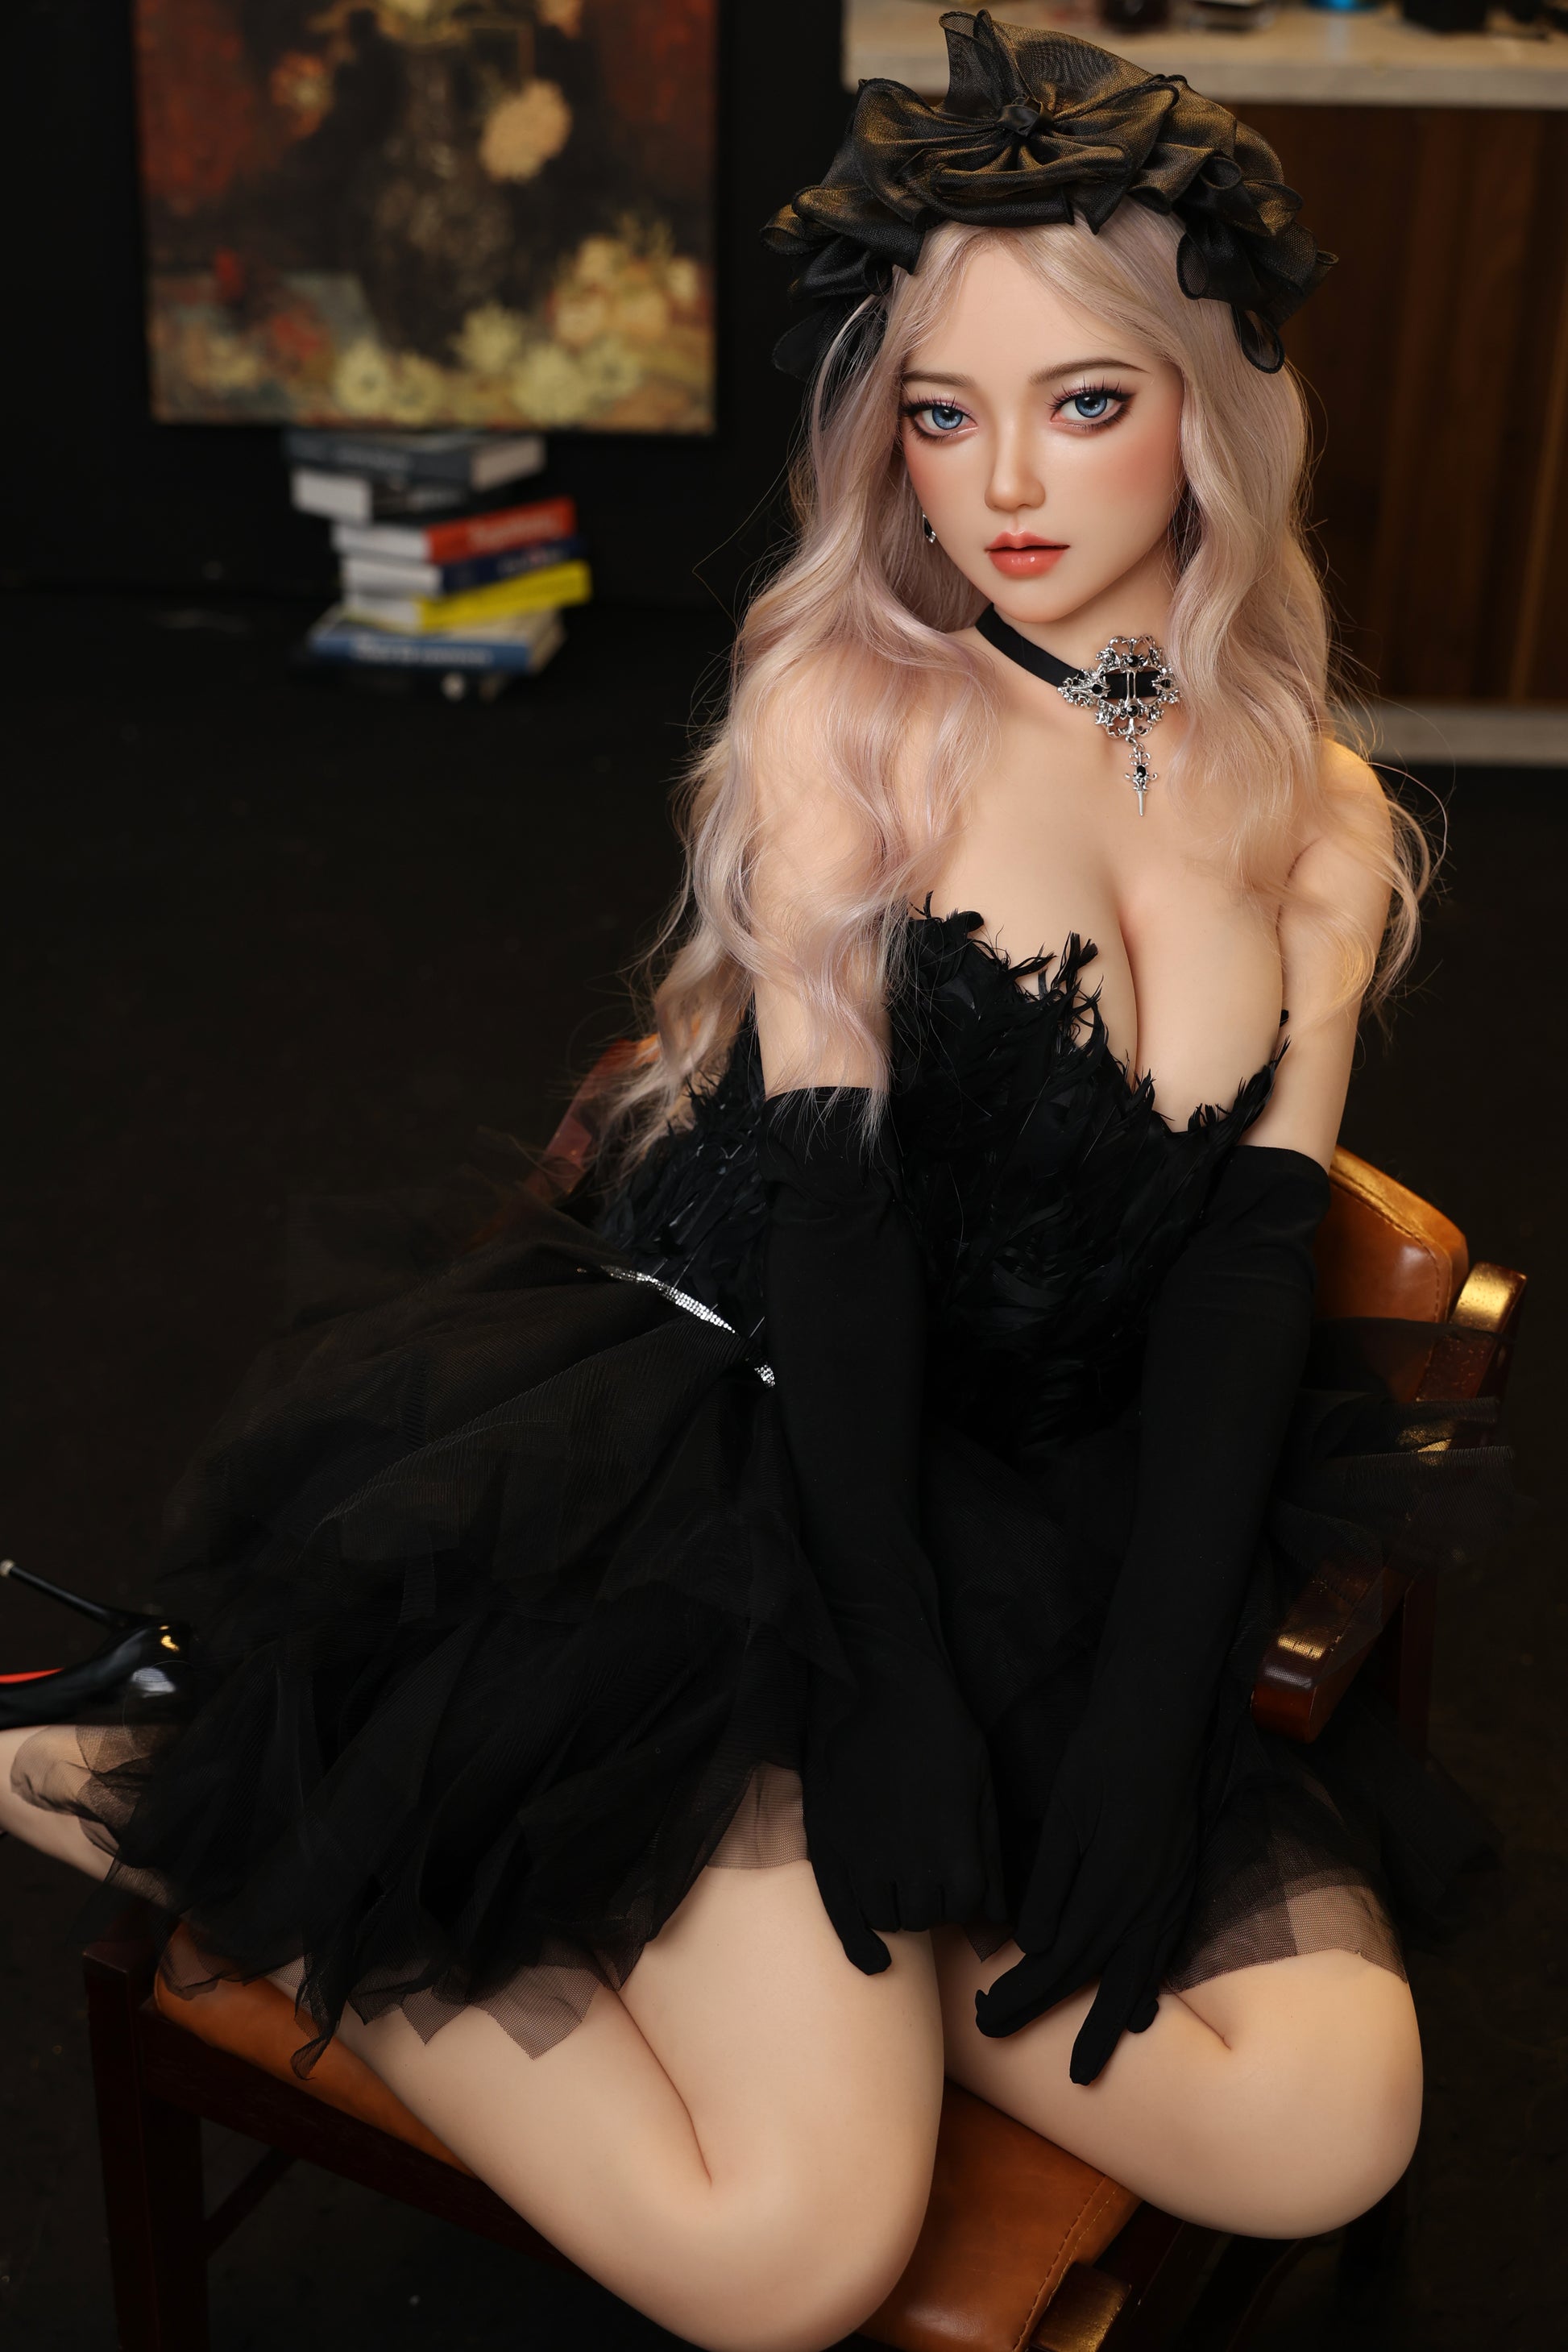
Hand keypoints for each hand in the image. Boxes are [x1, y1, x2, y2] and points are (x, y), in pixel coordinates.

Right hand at [805, 1639, 1004, 1973]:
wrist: (880, 1687)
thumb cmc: (941, 1732)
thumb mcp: (982, 1789)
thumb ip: (990, 1857)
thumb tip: (999, 1919)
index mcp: (957, 1855)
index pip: (967, 1908)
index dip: (964, 1892)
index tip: (958, 1875)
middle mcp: (911, 1869)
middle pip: (925, 1916)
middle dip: (929, 1900)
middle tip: (924, 1867)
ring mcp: (865, 1862)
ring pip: (886, 1918)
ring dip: (895, 1907)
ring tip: (897, 1875)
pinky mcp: (830, 1849)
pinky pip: (845, 1916)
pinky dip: (859, 1946)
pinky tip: (872, 1962)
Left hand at [974, 1695, 1197, 2081]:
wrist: (1161, 1724)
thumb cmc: (1103, 1764)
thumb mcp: (1066, 1821)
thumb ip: (1052, 1888)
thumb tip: (1034, 1948)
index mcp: (1109, 1893)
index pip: (1058, 1965)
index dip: (1021, 1996)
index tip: (985, 2019)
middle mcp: (1145, 1907)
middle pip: (1096, 1981)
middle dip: (1057, 2022)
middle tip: (1013, 2046)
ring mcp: (1169, 1899)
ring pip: (1137, 1977)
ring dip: (1108, 2023)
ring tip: (1090, 2066)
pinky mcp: (1180, 1884)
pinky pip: (1163, 1953)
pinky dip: (1146, 1987)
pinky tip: (1141, 2011)